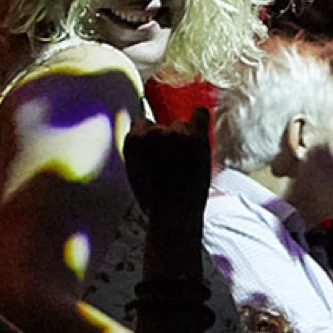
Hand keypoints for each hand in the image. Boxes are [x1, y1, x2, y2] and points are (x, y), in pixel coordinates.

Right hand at [123, 108, 211, 228]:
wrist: (174, 218)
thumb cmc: (154, 199)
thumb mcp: (133, 170)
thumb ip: (137, 146)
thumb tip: (142, 127)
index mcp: (134, 141)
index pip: (141, 124)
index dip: (149, 139)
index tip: (156, 153)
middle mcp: (153, 133)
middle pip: (161, 125)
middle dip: (166, 140)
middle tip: (172, 165)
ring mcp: (176, 134)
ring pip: (181, 125)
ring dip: (183, 138)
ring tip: (185, 164)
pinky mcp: (196, 139)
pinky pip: (199, 114)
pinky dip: (199, 116)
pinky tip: (199, 118)